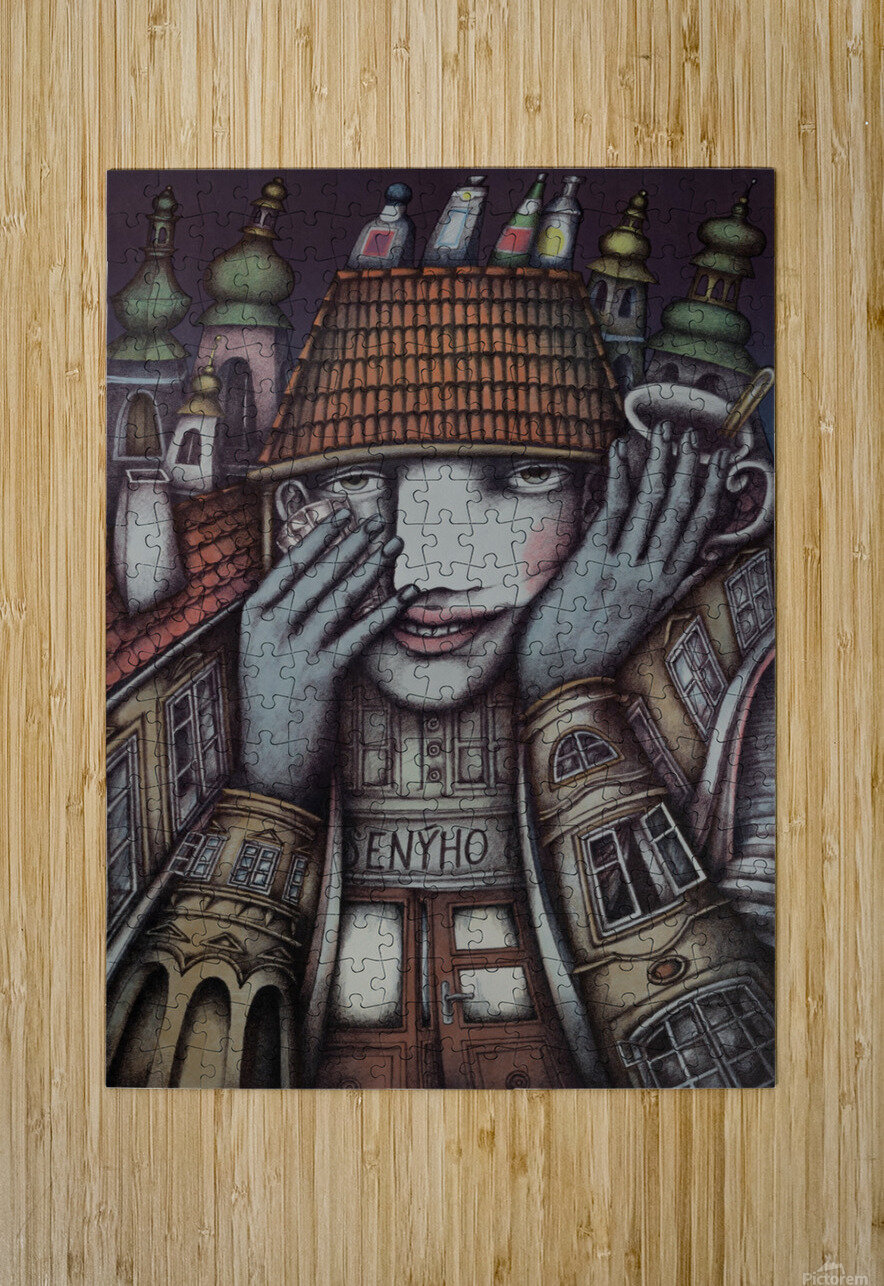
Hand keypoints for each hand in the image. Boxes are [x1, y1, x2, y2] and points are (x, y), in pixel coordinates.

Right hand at [239, 510, 416, 812]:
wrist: (271, 764)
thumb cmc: (272, 710)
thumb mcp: (265, 656)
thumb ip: (283, 621)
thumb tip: (318, 584)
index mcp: (253, 619)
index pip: (289, 565)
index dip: (319, 537)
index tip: (341, 515)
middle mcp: (271, 629)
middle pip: (319, 574)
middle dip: (352, 543)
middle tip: (378, 518)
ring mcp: (296, 650)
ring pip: (341, 596)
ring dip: (372, 566)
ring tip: (394, 543)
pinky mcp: (323, 673)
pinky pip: (360, 632)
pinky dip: (386, 610)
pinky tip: (406, 592)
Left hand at [519, 425, 732, 704]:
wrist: (559, 681)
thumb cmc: (592, 650)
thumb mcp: (643, 621)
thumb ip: (671, 588)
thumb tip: (702, 562)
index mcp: (665, 589)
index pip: (698, 529)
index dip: (711, 491)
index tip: (721, 459)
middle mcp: (651, 577)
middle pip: (679, 512)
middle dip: (689, 468)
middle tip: (693, 432)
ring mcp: (623, 569)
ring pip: (651, 507)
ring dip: (660, 464)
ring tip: (666, 430)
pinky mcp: (592, 564)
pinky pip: (612, 512)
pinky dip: (619, 478)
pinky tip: (620, 450)